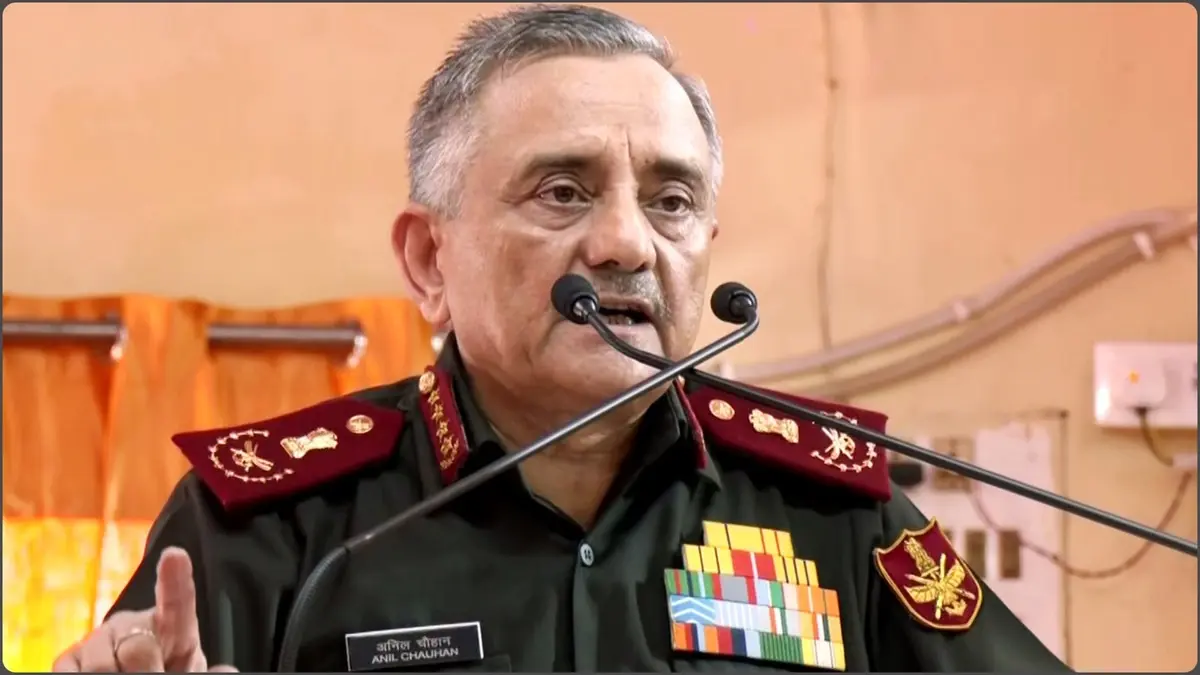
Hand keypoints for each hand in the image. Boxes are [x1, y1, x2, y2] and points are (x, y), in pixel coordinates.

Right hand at [52, 547, 236, 671]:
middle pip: (137, 647)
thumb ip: (204, 670)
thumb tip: (226, 670)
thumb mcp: (187, 671)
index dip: (176, 579)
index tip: (175, 556)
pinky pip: (71, 671)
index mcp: (172, 626)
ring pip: (102, 665)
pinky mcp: (67, 659)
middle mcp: (132, 625)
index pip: (178, 601)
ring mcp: (97, 640)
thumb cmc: (166, 672)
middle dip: (146, 671)